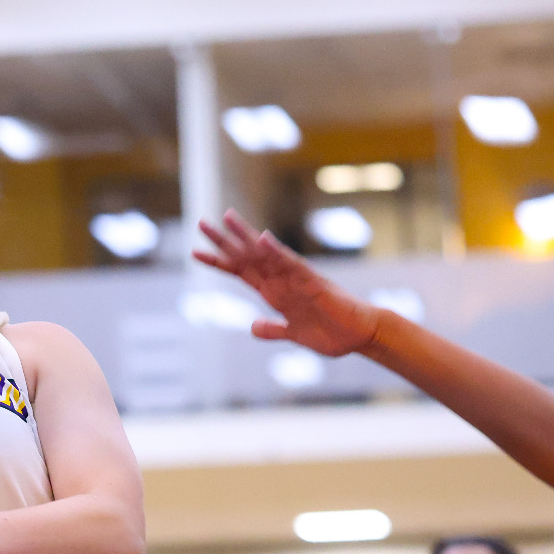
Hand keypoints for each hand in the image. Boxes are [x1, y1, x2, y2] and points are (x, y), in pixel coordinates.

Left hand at [195, 210, 382, 356]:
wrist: (359, 335)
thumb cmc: (331, 333)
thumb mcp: (293, 334)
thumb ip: (273, 329)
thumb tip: (252, 327)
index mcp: (274, 293)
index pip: (240, 272)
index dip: (218, 263)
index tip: (195, 253)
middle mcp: (281, 280)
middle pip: (246, 256)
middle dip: (223, 241)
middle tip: (200, 223)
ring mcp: (295, 278)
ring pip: (265, 253)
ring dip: (245, 236)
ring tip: (225, 218)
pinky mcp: (312, 281)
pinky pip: (291, 264)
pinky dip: (276, 252)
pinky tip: (262, 239)